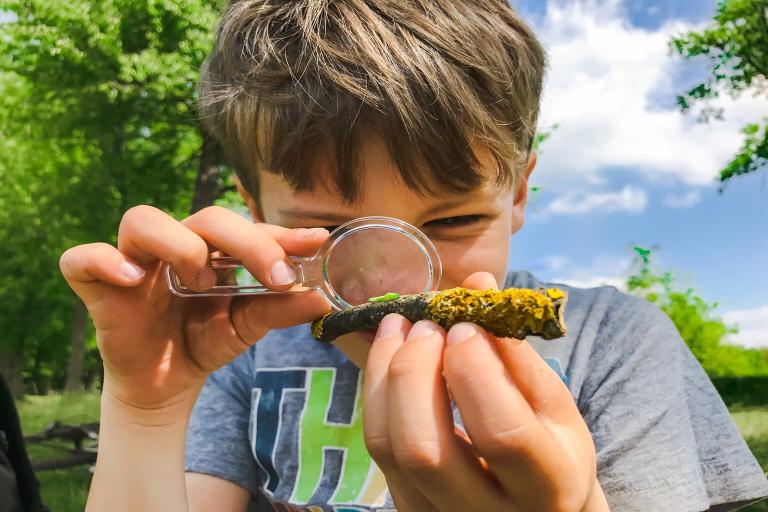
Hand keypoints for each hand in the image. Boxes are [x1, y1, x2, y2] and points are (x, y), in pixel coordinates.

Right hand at [59, 205, 331, 414]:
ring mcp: (134, 260)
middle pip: (204, 218)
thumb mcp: (246, 327)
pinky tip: (132, 279)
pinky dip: (103, 261)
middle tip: (275, 275)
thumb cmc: (203, 341)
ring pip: (142, 221)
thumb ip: (279, 310)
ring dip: (179, 244)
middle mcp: (175, 245)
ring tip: (201, 279)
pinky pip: (83, 259)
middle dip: (246, 242)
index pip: (247, 228)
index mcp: (213, 249)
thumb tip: (322, 299)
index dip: (280, 234)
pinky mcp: (97, 284)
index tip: (316, 243)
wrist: (163, 384)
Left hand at [362, 272, 605, 510]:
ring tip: (398, 326)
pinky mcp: (406, 507)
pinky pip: (376, 447)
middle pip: (425, 449)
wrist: (535, 511)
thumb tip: (478, 285)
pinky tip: (388, 353)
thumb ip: (516, 349)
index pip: (501, 433)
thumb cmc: (551, 449)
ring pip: (388, 447)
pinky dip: (374, 391)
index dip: (474, 371)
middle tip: (425, 326)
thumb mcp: (553, 406)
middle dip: (414, 372)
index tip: (463, 325)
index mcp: (547, 488)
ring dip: (384, 374)